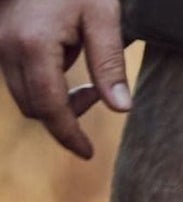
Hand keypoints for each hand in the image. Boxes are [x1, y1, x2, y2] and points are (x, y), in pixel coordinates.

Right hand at [0, 0, 129, 158]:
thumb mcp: (102, 17)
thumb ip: (110, 64)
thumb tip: (120, 109)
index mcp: (33, 45)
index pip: (49, 107)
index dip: (69, 135)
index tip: (88, 153)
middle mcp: (8, 46)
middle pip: (32, 107)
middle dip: (65, 118)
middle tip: (96, 97)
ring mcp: (0, 41)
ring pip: (23, 95)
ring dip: (54, 103)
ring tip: (87, 85)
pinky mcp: (1, 37)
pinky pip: (19, 77)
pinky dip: (42, 86)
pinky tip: (67, 66)